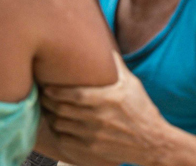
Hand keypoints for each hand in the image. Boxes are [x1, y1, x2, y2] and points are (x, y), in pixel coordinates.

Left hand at [43, 52, 167, 165]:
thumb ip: (117, 66)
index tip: (47, 87)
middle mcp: (99, 117)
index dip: (56, 91)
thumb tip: (107, 47)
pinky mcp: (92, 148)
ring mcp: (94, 134)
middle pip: (63, 110)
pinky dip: (58, 132)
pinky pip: (66, 140)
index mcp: (108, 99)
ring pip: (61, 125)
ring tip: (48, 109)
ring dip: (52, 116)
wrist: (152, 141)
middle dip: (49, 102)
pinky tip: (58, 126)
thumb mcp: (132, 84)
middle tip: (43, 96)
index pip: (74, 95)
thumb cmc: (141, 109)